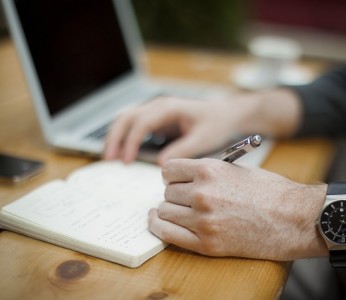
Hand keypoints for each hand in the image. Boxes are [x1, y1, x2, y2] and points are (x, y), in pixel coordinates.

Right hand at [104, 96, 247, 163]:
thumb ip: (182, 150)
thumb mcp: (203, 139)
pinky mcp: (156, 119)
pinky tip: (122, 153)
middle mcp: (159, 106)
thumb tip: (161, 165)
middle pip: (127, 117)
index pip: (142, 122)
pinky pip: (134, 125)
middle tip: (108, 160)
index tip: (126, 161)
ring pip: (126, 119)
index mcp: (169, 108)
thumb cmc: (216, 125)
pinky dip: (124, 137)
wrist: (225, 115)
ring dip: (115, 136)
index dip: (131, 142)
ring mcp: (156, 111)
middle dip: (114, 137)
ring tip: (109, 158)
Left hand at [148, 158, 326, 260]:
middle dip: (175, 193)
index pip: (169, 169)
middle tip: (186, 197)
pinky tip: (159, 222)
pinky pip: (168, 234)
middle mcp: (202, 193)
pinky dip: (160, 227)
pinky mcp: (207, 244)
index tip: (176, 180)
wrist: (294, 218)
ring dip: (170, 210)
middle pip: (167, 192)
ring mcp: (203, 220)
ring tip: (181, 211)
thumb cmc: (270, 191)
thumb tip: (184, 176)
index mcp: (210, 170)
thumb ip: (207, 171)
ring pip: (164, 211)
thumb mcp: (237, 169)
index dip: (172, 175)